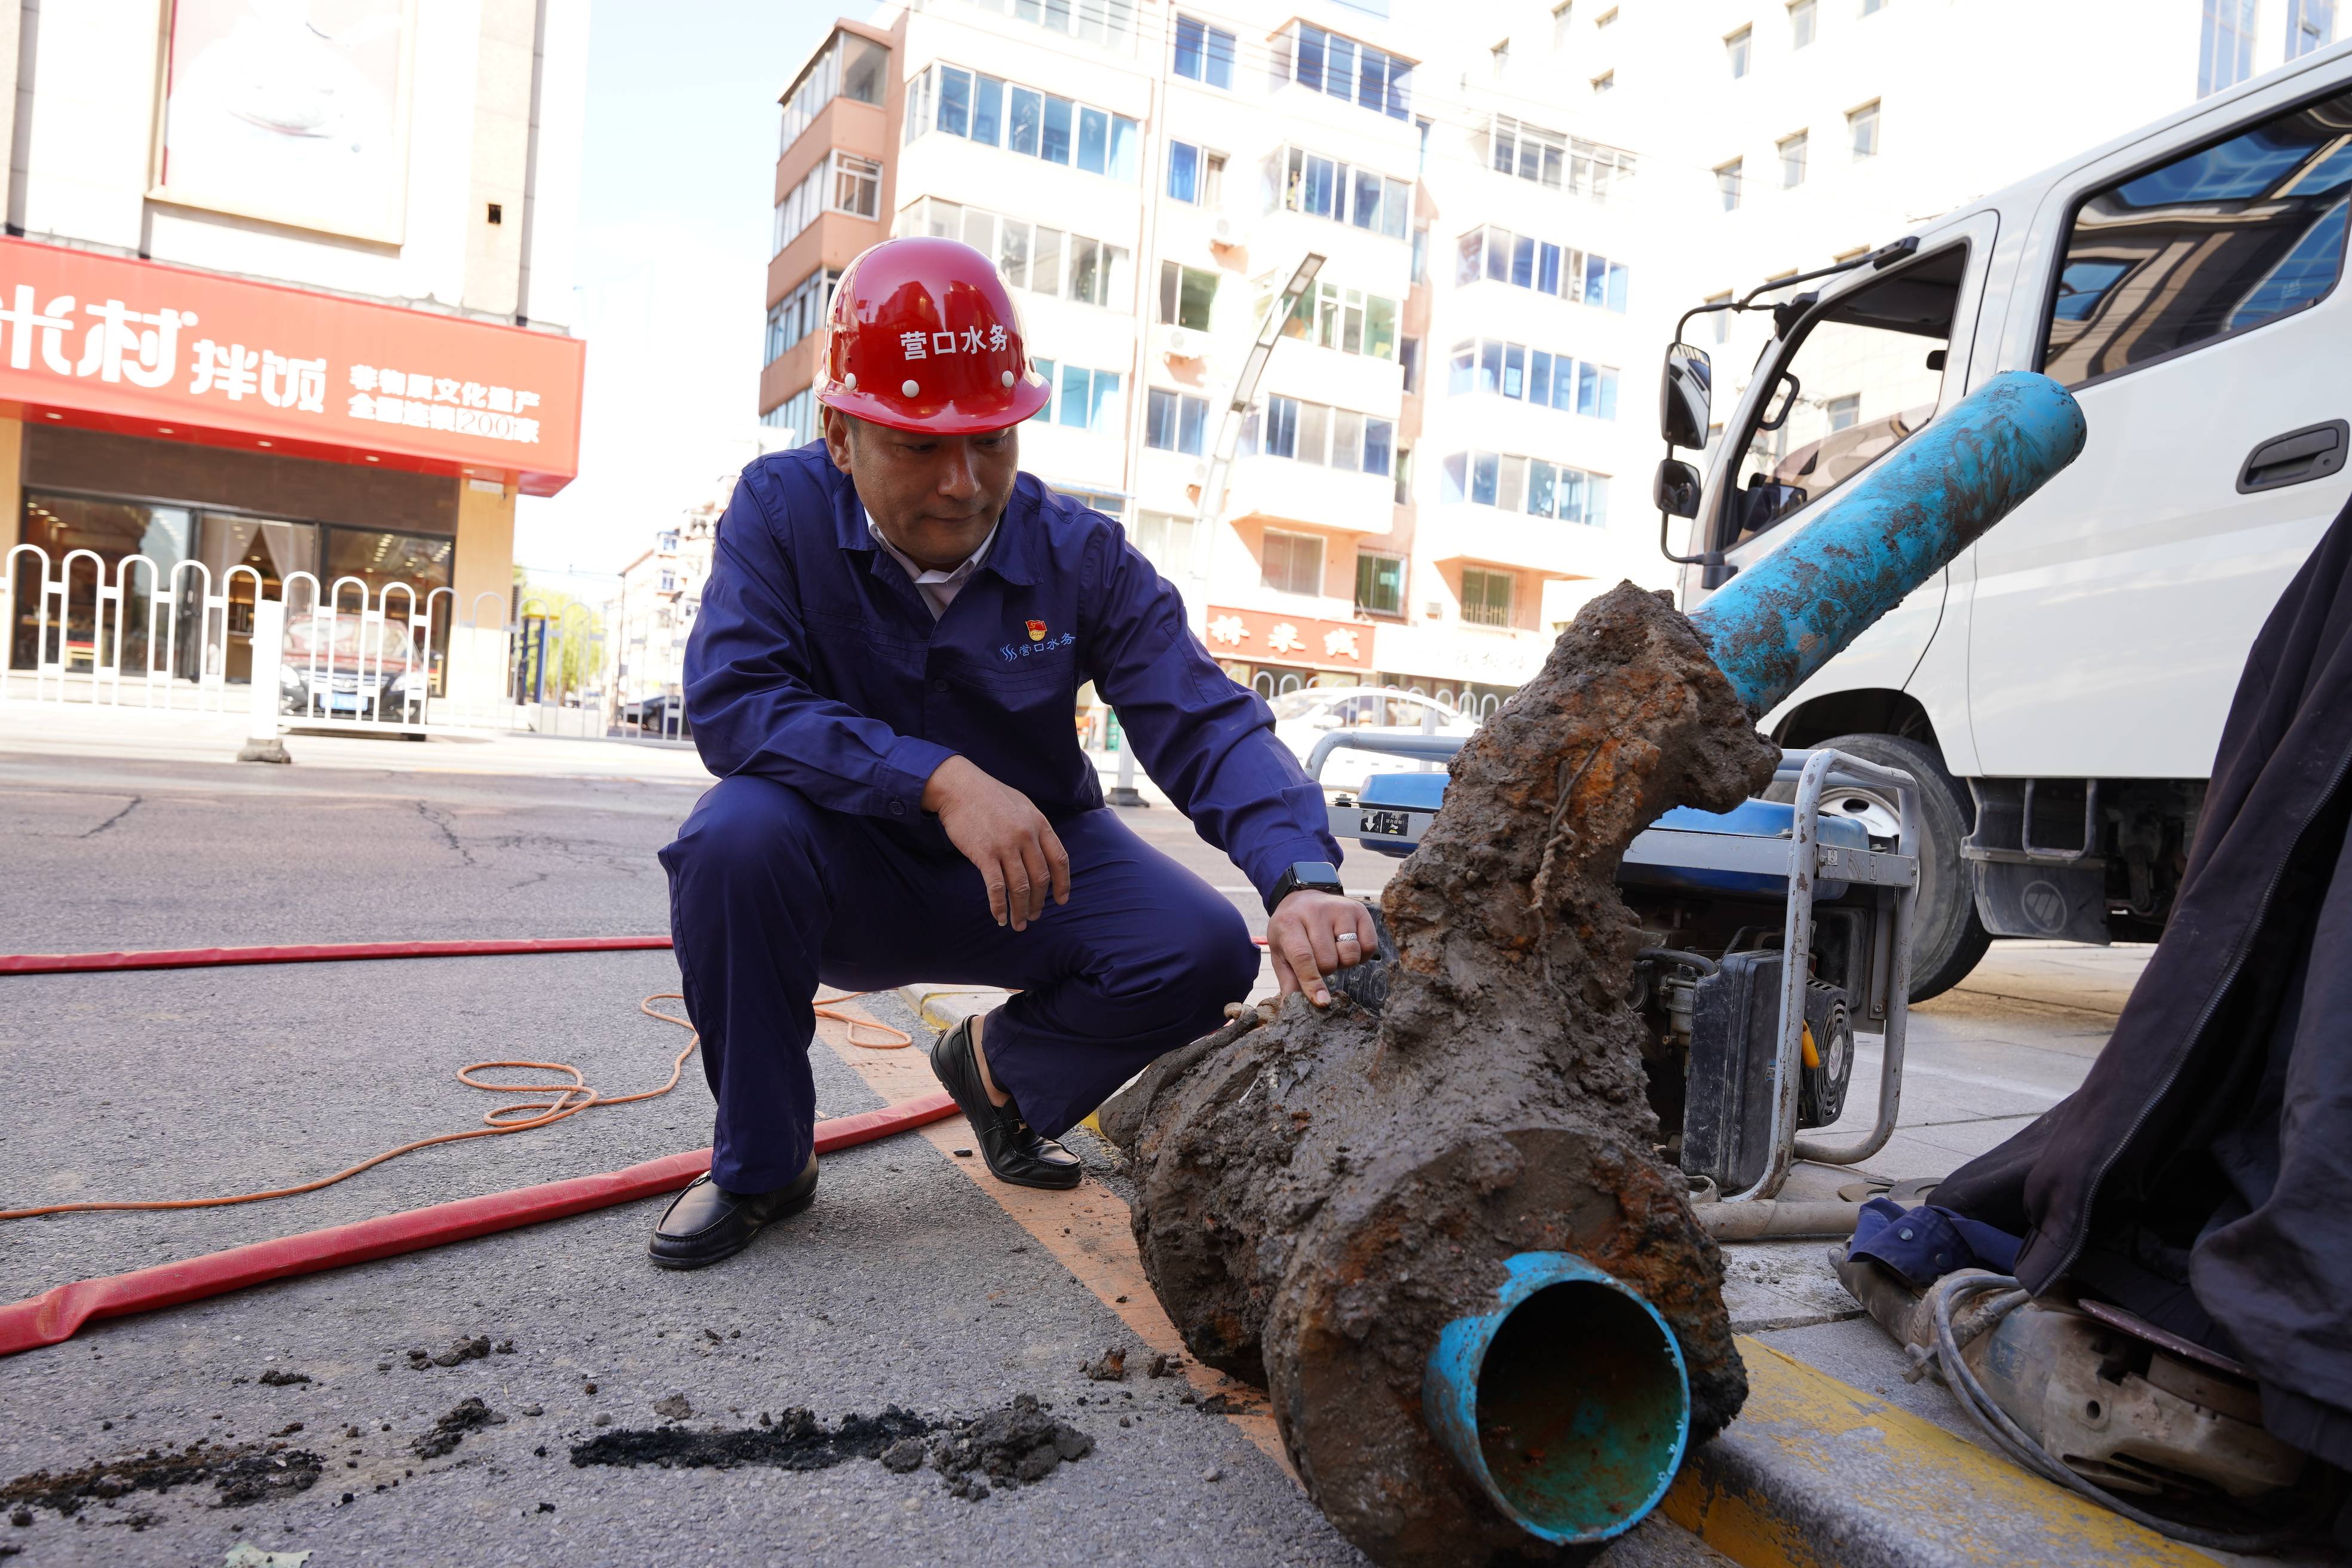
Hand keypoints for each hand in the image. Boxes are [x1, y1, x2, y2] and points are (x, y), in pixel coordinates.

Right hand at [922, 755, 1070, 929]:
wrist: (959, 787)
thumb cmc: (989, 796)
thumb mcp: (1022, 806)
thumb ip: (1035, 827)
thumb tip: (1043, 851)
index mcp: (1039, 824)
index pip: (1059, 859)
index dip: (1063, 883)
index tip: (1061, 900)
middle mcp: (1026, 836)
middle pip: (1040, 878)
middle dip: (1038, 902)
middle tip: (1034, 916)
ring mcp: (1006, 845)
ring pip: (1020, 887)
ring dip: (1020, 910)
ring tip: (1018, 924)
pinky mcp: (984, 854)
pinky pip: (996, 887)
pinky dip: (999, 906)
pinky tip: (999, 917)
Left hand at [1267, 889, 1378, 1006]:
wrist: (1302, 898)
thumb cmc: (1291, 930)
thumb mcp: (1281, 952)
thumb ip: (1289, 981)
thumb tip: (1291, 1009)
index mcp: (1289, 923)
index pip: (1304, 957)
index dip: (1313, 982)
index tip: (1322, 1002)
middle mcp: (1315, 912)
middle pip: (1329, 960)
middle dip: (1326, 969)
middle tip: (1319, 958)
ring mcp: (1340, 908)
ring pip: (1350, 954)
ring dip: (1343, 962)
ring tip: (1333, 950)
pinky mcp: (1360, 910)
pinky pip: (1369, 946)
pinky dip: (1360, 954)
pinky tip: (1347, 945)